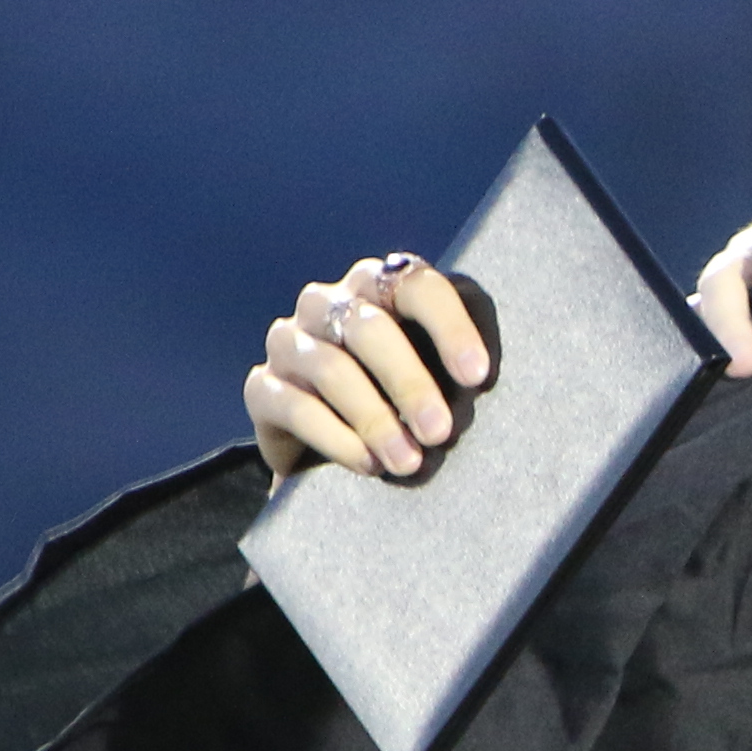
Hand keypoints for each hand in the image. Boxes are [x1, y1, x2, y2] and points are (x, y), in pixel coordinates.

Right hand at [249, 254, 496, 481]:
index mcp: (380, 285)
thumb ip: (461, 363)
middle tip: (442, 432)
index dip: (449, 328)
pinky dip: (337, 439)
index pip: (416, 286)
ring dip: (376, 420)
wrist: (342, 440)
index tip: (478, 377)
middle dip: (411, 384)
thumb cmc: (413, 394)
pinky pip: (296, 407)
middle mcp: (327, 303)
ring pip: (332, 370)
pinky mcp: (262, 387)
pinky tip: (368, 465)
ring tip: (409, 462)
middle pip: (370, 330)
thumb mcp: (443, 372)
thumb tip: (489, 387)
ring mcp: (289, 342)